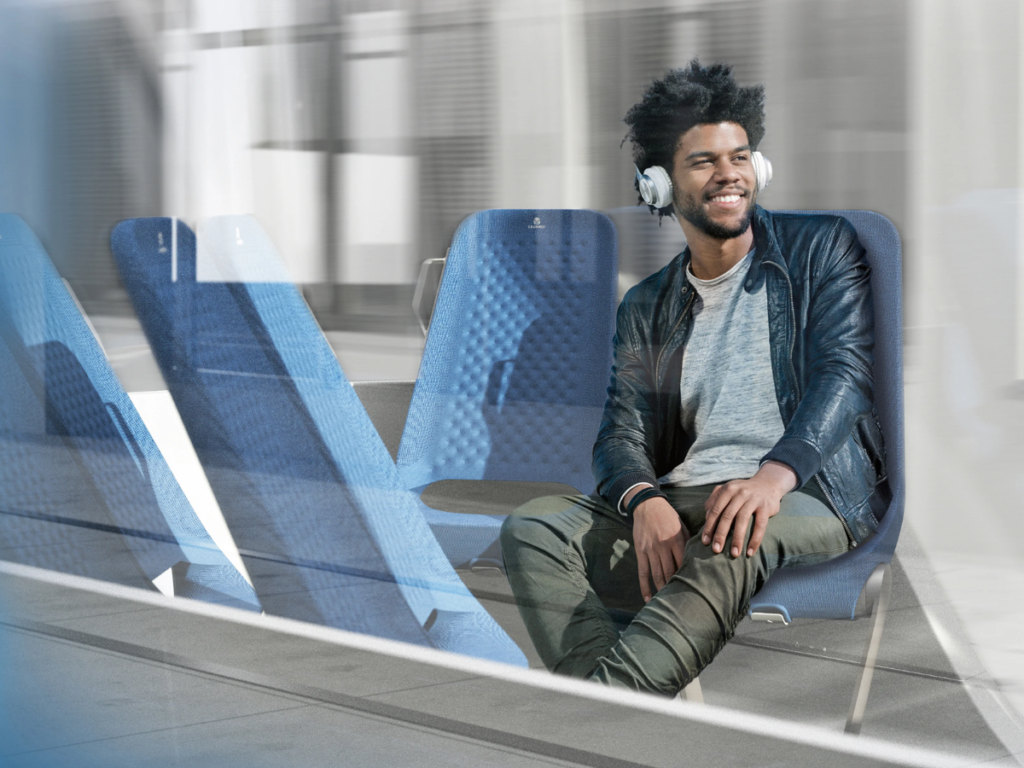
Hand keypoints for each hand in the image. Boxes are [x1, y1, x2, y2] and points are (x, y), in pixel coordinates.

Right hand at [627, 488, 688, 602]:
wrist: (647, 505)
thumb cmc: (668, 516)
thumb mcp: (682, 526)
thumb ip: (688, 542)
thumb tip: (698, 558)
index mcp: (676, 540)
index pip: (683, 563)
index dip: (688, 576)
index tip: (694, 589)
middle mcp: (663, 546)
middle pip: (670, 572)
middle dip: (675, 586)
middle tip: (682, 600)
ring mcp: (650, 550)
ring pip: (657, 574)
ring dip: (662, 589)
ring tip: (667, 601)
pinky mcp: (641, 551)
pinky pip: (642, 572)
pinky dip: (644, 586)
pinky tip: (648, 598)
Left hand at [701, 461, 797, 557]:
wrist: (768, 484)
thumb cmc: (742, 492)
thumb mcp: (727, 490)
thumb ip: (714, 500)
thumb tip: (706, 518)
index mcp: (728, 490)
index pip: (715, 510)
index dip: (709, 526)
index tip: (705, 541)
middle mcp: (739, 493)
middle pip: (727, 516)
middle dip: (720, 535)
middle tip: (716, 550)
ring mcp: (753, 499)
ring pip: (742, 520)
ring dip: (737, 539)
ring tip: (734, 554)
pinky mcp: (766, 507)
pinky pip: (760, 525)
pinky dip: (755, 539)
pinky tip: (750, 552)